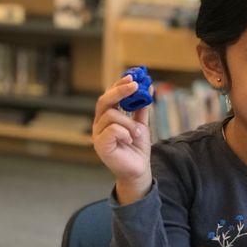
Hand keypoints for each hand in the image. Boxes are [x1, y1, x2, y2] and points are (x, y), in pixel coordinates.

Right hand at [92, 75, 151, 200]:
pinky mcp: (100, 145)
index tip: (133, 77)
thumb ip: (142, 107)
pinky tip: (129, 140)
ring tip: (136, 133)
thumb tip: (149, 87)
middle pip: (104, 101)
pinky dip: (125, 132)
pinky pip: (112, 130)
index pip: (109, 95)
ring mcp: (97, 135)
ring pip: (111, 115)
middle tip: (135, 85)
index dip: (119, 85)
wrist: (139, 169)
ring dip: (129, 122)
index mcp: (107, 117)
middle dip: (120, 91)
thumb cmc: (137, 147)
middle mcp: (99, 124)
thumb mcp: (142, 123)